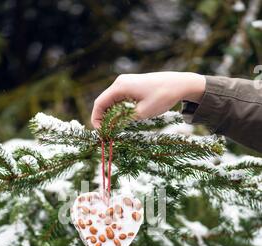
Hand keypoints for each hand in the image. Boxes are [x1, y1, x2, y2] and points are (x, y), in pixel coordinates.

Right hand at [91, 71, 205, 127]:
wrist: (179, 84)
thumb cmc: (162, 97)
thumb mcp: (141, 113)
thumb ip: (123, 120)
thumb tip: (110, 128)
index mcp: (120, 87)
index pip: (99, 103)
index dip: (96, 119)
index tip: (101, 133)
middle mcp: (120, 82)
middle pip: (103, 102)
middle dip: (102, 118)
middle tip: (107, 134)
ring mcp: (126, 82)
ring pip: (111, 101)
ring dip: (110, 115)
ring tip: (114, 129)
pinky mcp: (132, 85)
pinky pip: (119, 98)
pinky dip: (117, 109)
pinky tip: (122, 120)